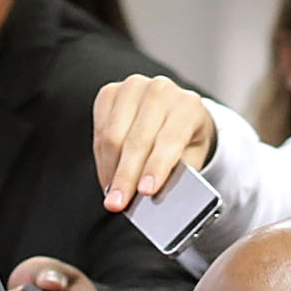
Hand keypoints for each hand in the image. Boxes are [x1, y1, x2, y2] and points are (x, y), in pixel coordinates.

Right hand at [94, 74, 217, 211]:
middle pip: (137, 140)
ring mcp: (134, 88)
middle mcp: (161, 91)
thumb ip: (177, 174)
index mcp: (189, 106)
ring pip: (113, 135)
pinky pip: (99, 130)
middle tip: (117, 203)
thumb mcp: (191, 159)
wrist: (176, 114)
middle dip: (125, 177)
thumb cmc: (184, 142)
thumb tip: (154, 196)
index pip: (170, 139)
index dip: (156, 167)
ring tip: (111, 194)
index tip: (145, 192)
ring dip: (110, 170)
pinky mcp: (111, 92)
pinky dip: (101, 158)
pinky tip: (108, 175)